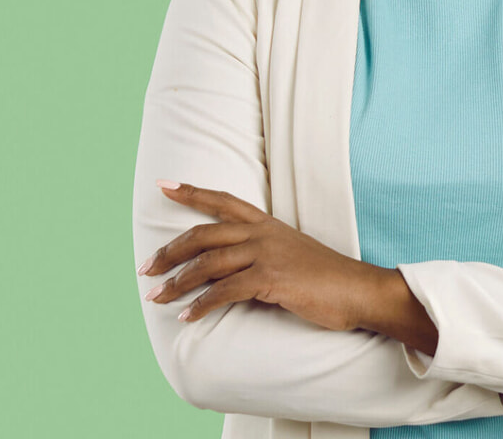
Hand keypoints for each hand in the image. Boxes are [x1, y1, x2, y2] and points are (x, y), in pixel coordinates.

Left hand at [137, 181, 383, 328]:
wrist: (357, 290)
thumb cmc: (325, 278)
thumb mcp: (291, 255)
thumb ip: (260, 255)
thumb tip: (228, 271)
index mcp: (268, 224)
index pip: (224, 201)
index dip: (192, 192)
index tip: (163, 185)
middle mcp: (263, 234)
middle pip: (205, 234)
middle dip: (170, 251)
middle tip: (145, 268)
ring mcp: (267, 254)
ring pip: (208, 263)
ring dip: (177, 282)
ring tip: (155, 297)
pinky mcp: (271, 279)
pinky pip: (225, 291)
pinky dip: (201, 305)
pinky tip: (187, 317)